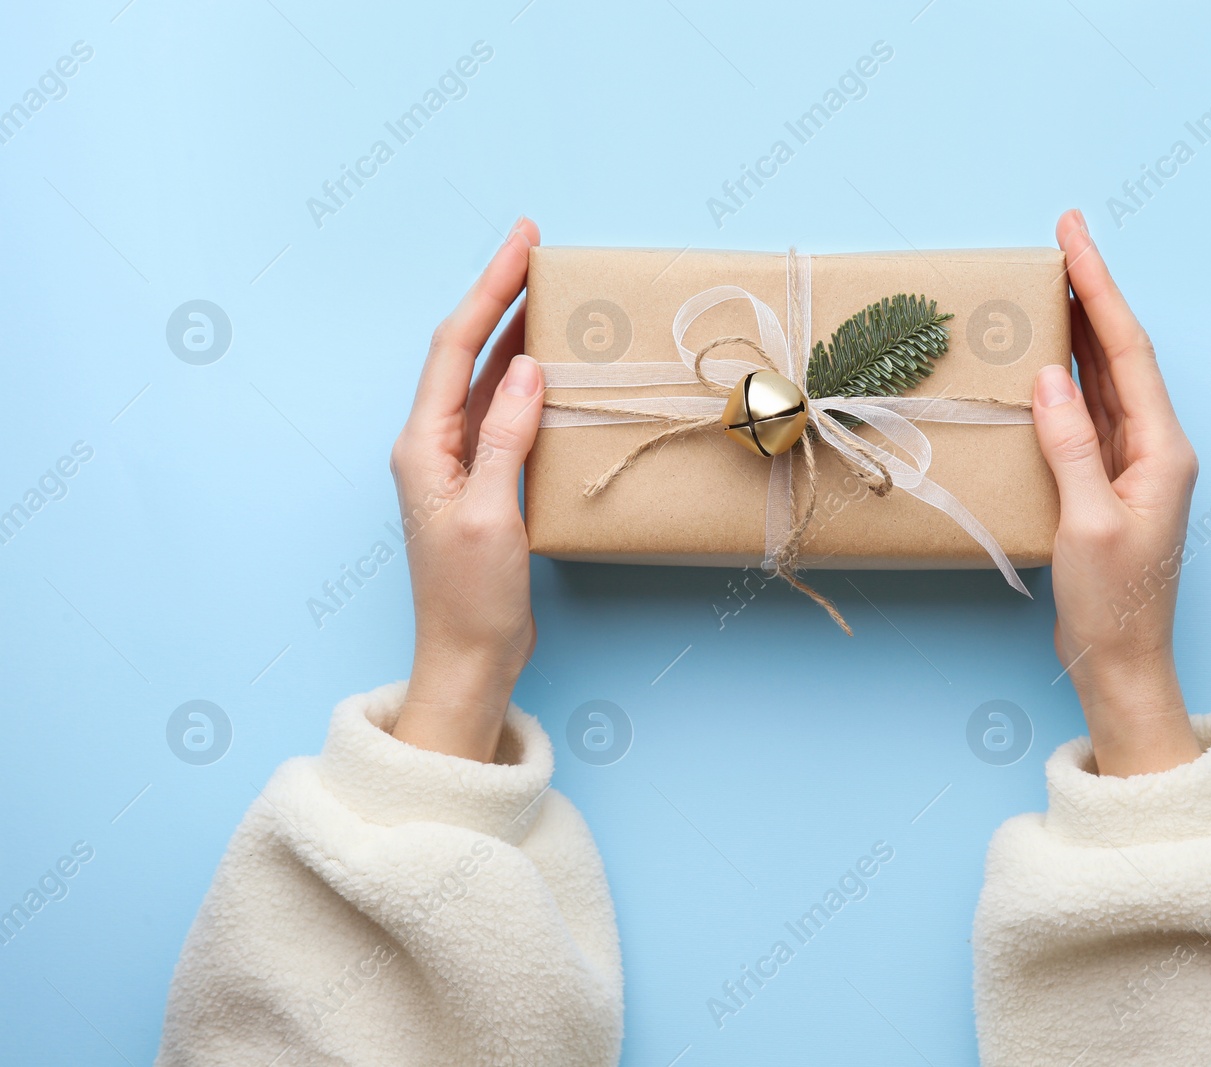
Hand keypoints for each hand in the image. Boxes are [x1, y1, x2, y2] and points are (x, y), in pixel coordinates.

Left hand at [389, 218, 544, 761]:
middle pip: (464, 351)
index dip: (487, 289)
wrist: (469, 658)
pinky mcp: (483, 482)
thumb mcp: (489, 515)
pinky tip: (551, 366)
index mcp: (423, 446)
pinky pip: (502, 413)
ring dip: (513, 333)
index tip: (520, 244)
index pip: (454, 347)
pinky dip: (526, 381)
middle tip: (535, 249)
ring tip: (549, 293)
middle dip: (498, 296)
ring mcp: (457, 463)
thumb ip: (503, 438)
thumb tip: (525, 369)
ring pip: (483, 379)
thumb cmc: (473, 598)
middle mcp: (434, 444)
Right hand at [1032, 210, 1201, 777]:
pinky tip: (1047, 359)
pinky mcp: (1107, 483)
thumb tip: (1051, 377)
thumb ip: (1070, 446)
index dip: (1100, 289)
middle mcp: (1154, 448)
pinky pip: (1089, 414)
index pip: (1128, 351)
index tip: (1075, 236)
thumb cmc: (1113, 603)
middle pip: (1121, 354)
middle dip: (1093, 294)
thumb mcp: (1087, 523)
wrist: (1120, 661)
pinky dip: (1067, 379)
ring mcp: (1131, 465)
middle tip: (1063, 239)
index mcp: (1162, 450)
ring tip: (1052, 283)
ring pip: (1105, 380)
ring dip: (1079, 331)